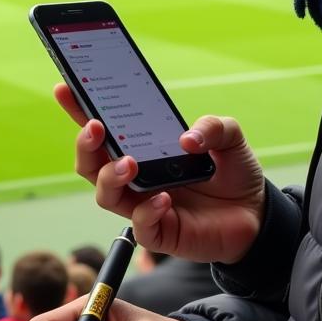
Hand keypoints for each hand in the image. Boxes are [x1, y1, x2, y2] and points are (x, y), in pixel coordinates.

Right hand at [55, 83, 265, 263]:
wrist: (256, 214)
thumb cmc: (234, 173)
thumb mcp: (230, 138)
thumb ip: (213, 127)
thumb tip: (187, 139)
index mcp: (143, 149)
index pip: (103, 129)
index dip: (79, 110)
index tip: (65, 88)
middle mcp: (136, 178)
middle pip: (91, 164)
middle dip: (85, 145)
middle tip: (96, 127)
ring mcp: (144, 206)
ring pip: (105, 195)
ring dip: (110, 177)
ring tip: (130, 164)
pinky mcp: (160, 232)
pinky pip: (140, 226)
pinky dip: (147, 211)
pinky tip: (164, 199)